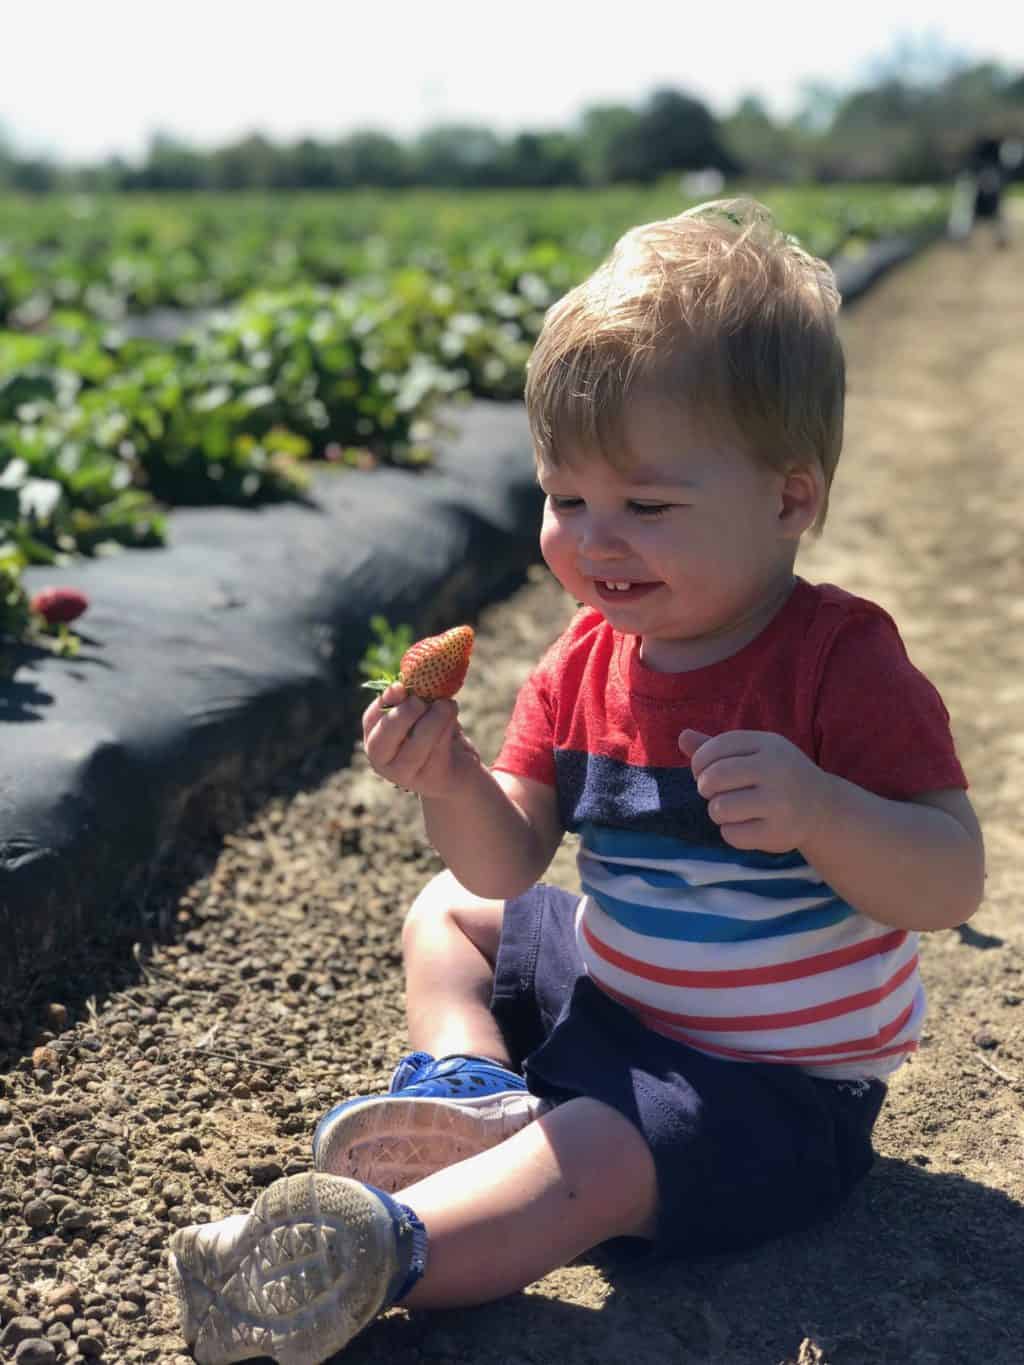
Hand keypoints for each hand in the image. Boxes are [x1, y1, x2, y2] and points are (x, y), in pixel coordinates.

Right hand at [362, 683, 479, 798]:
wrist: (458, 769)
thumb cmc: (435, 733)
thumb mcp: (421, 713)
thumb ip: (414, 698)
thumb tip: (415, 675)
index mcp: (376, 739)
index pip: (371, 720)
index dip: (384, 702)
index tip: (400, 687)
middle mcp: (384, 762)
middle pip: (383, 740)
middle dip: (403, 715)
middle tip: (421, 701)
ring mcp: (405, 775)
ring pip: (414, 748)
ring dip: (433, 721)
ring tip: (448, 705)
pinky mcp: (431, 780)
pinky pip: (437, 752)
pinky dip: (447, 729)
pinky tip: (453, 717)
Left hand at [678, 728, 830, 852]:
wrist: (822, 807)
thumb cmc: (778, 776)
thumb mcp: (755, 753)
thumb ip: (718, 747)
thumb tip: (682, 737)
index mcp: (768, 744)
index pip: (716, 747)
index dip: (699, 762)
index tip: (704, 772)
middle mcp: (776, 769)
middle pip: (713, 778)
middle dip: (705, 787)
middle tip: (714, 793)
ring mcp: (779, 802)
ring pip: (719, 808)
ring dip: (717, 811)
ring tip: (731, 809)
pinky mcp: (778, 832)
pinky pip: (732, 834)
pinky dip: (731, 832)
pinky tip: (745, 826)